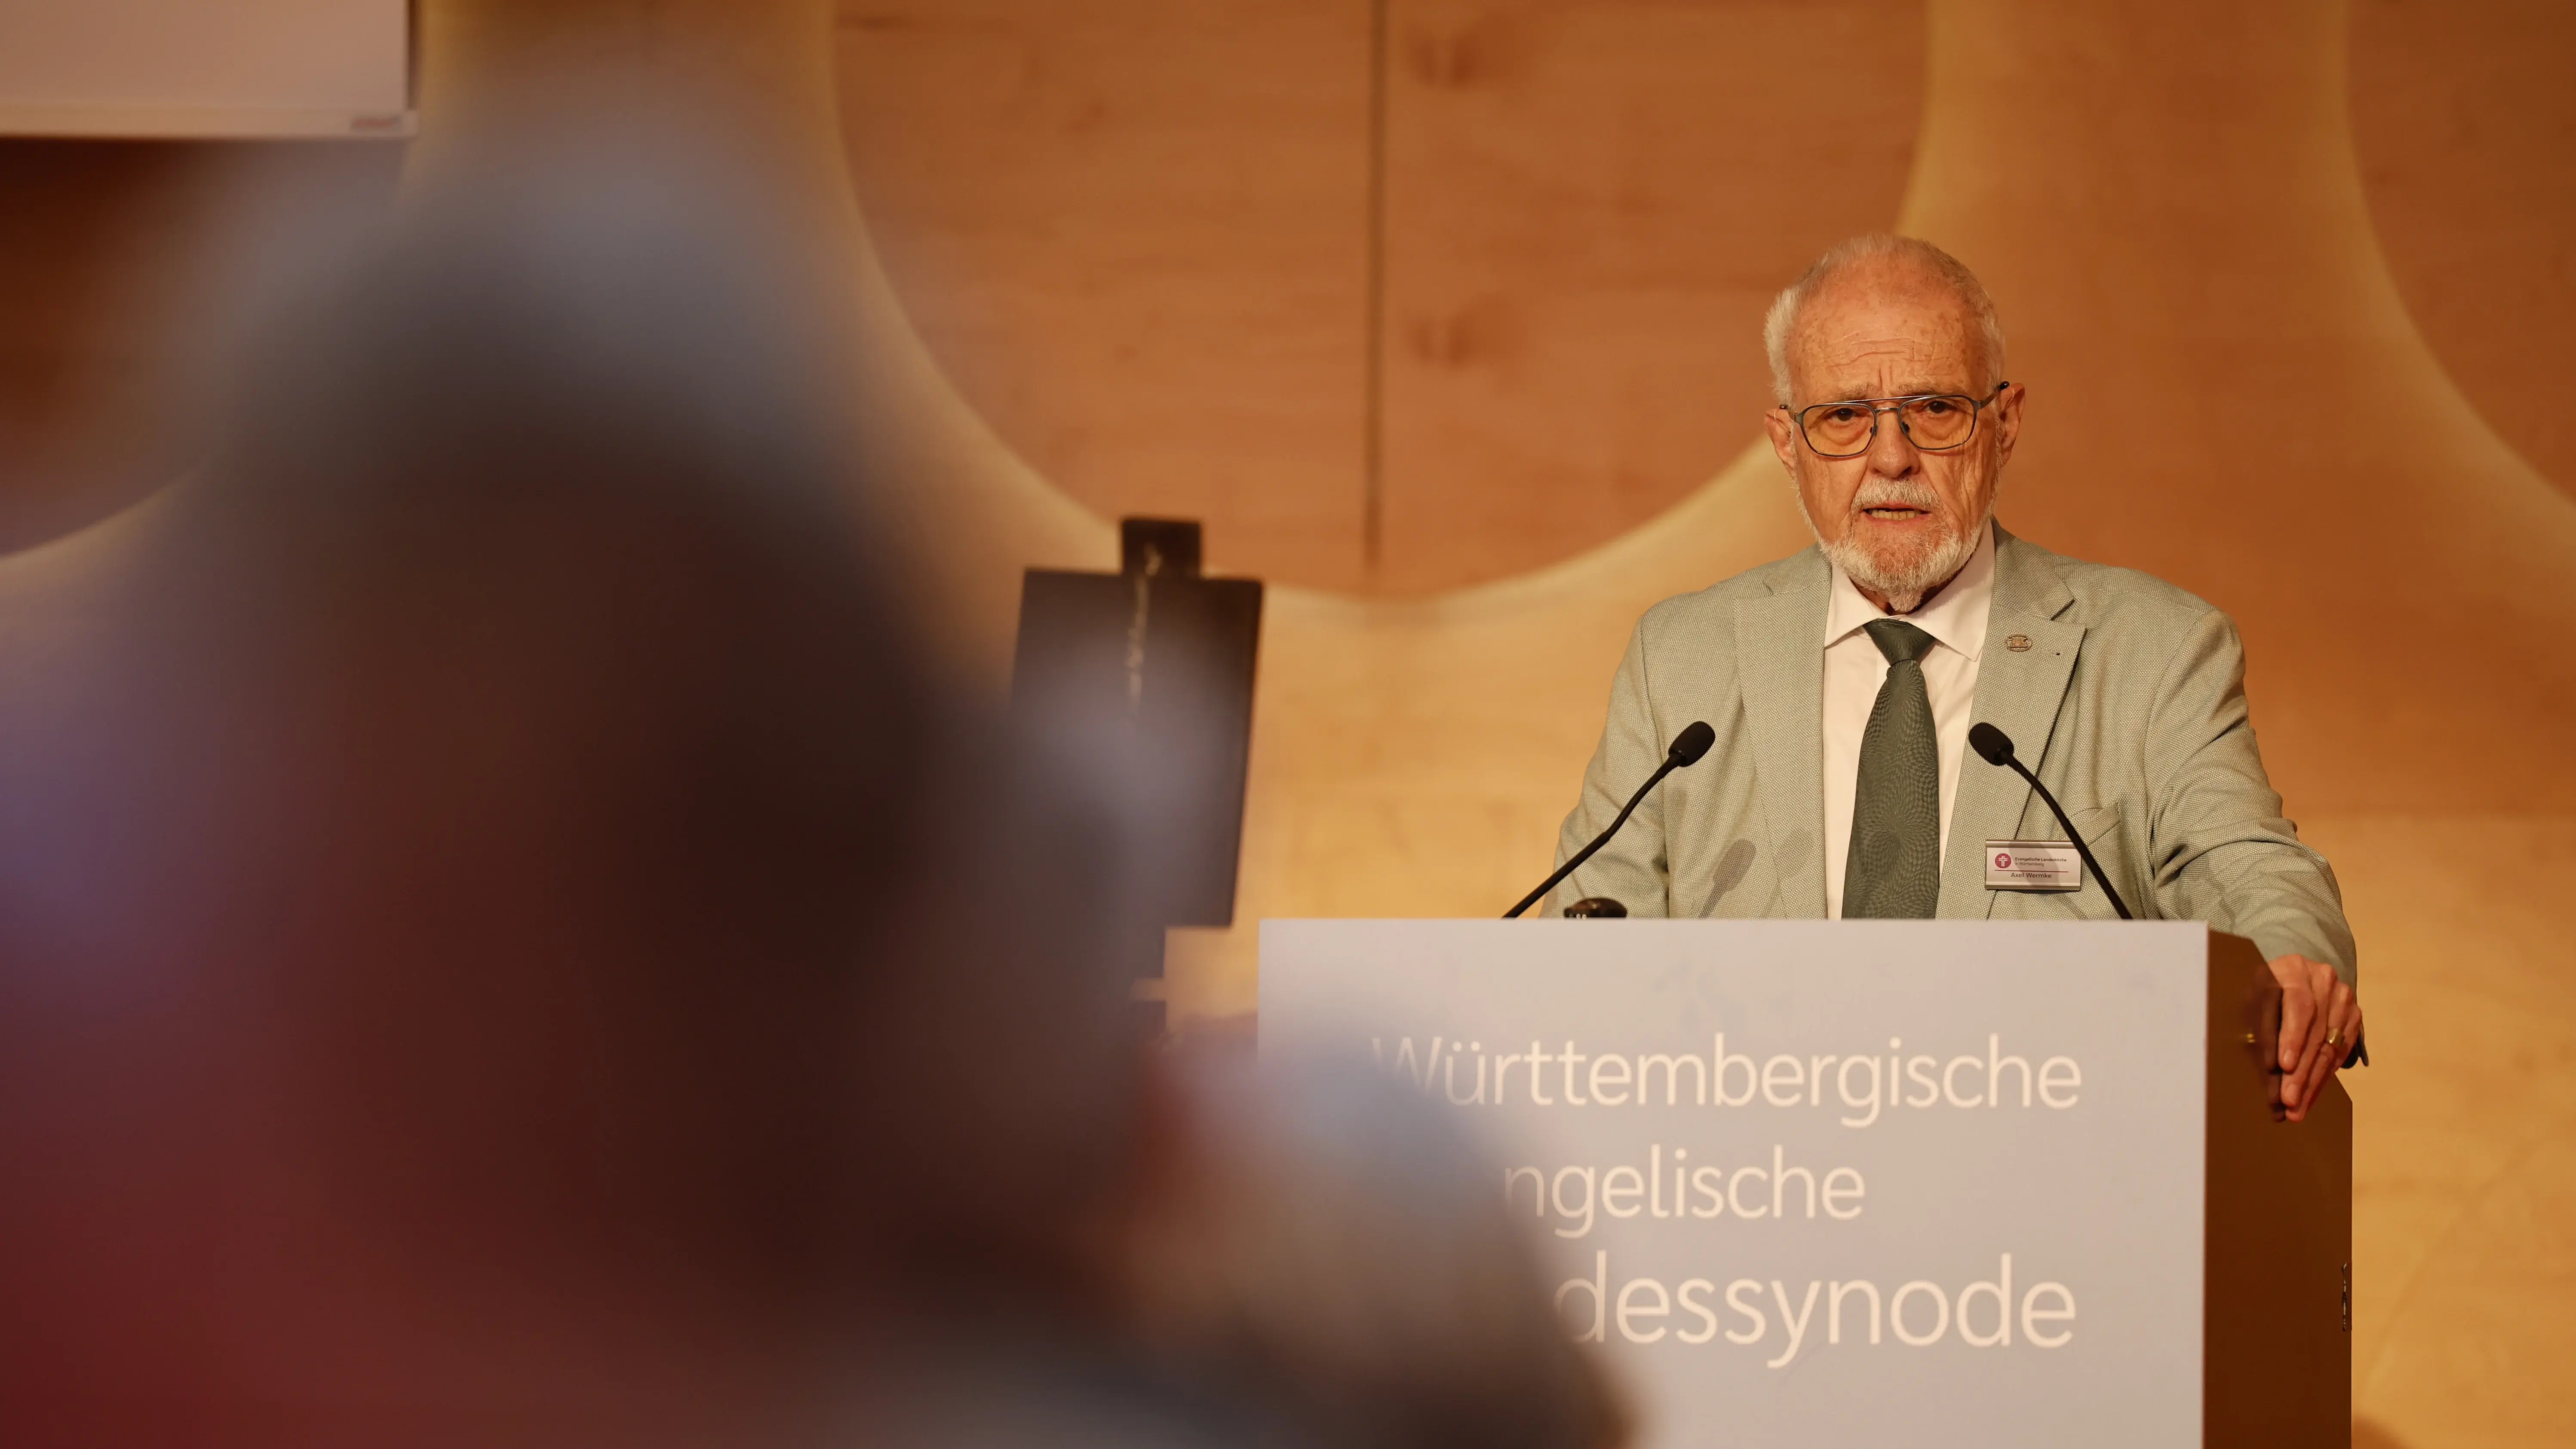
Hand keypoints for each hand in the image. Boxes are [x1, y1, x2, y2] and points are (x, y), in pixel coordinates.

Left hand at [2267, 953, 2358, 1121]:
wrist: (2288, 975)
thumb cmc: (2258, 991)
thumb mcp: (2250, 999)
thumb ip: (2256, 1023)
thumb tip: (2261, 1066)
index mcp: (2294, 968)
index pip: (2298, 1005)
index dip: (2292, 1037)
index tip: (2285, 1065)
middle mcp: (2323, 979)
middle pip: (2315, 1031)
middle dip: (2301, 1071)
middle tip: (2289, 1100)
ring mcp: (2342, 997)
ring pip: (2329, 1046)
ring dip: (2313, 1081)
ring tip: (2297, 1108)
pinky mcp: (2353, 1014)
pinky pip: (2340, 1051)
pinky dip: (2324, 1076)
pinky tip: (2310, 1095)